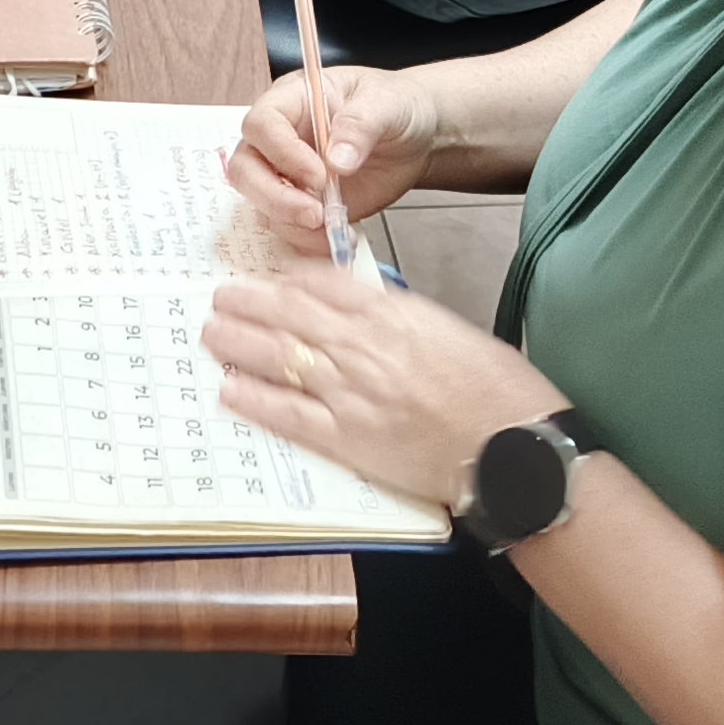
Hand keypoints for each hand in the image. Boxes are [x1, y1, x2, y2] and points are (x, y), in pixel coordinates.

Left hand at [203, 254, 564, 508]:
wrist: (511, 445)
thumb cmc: (495, 388)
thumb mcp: (448, 331)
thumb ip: (402, 319)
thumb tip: (369, 313)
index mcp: (393, 313)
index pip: (324, 283)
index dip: (288, 280)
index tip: (269, 279)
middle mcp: (363, 346)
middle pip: (289, 314)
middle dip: (249, 302)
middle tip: (220, 298)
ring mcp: (350, 391)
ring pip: (279, 357)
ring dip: (238, 343)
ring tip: (212, 334)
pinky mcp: (347, 437)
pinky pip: (288, 414)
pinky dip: (255, 400)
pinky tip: (231, 391)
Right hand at [226, 65, 439, 243]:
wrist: (415, 140)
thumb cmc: (396, 106)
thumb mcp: (387, 104)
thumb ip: (361, 125)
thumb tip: (337, 160)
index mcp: (293, 101)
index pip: (262, 124)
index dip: (281, 152)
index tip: (319, 175)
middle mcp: (280, 139)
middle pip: (246, 169)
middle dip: (275, 197)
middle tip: (314, 213)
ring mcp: (288, 175)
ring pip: (260, 204)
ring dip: (292, 223)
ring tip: (334, 227)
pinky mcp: (302, 205)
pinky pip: (287, 227)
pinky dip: (308, 240)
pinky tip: (339, 238)